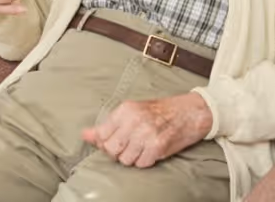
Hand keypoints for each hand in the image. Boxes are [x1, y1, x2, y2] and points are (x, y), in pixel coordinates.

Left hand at [81, 93, 212, 167]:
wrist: (189, 112)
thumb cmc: (160, 111)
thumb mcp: (132, 111)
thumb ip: (108, 125)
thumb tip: (85, 135)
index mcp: (125, 110)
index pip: (102, 135)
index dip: (106, 143)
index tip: (116, 141)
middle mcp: (134, 120)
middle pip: (111, 149)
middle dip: (118, 152)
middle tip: (130, 146)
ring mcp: (146, 134)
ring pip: (125, 159)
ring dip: (133, 157)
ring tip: (142, 147)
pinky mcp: (157, 146)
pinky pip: (141, 164)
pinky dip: (145, 161)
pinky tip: (151, 151)